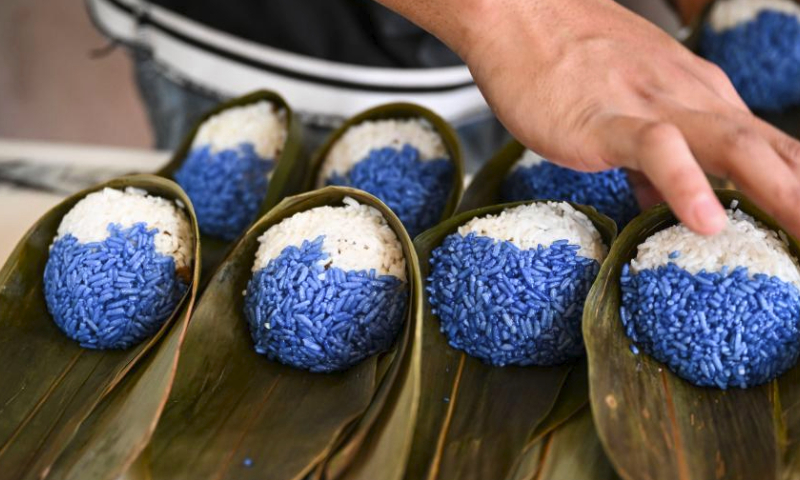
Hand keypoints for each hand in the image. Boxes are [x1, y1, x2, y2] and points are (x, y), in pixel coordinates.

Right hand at [378, 0, 799, 237]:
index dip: (796, 191)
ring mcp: (653, 105)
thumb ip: (655, 161)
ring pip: (734, 148)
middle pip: (774, 153)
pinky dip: (686, 182)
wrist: (518, 15)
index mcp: (701, 99)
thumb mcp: (627, 114)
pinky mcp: (608, 118)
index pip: (771, 151)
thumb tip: (666, 204)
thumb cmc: (567, 62)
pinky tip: (705, 220)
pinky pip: (656, 149)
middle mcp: (692, 99)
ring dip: (781, 194)